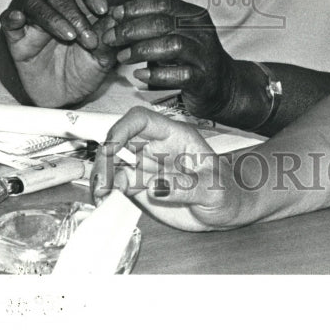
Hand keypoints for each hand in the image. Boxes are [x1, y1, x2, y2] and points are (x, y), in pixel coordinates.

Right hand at [0, 0, 116, 106]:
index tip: (102, 9)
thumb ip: (108, 36)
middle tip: (89, 39)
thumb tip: (118, 15)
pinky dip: (12, 17)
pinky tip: (18, 19)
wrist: (66, 99)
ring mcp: (35, 23)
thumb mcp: (103, 58)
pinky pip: (9, 20)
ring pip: (37, 5)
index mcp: (79, 8)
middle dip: (76, 15)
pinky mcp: (17, 39)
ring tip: (69, 37)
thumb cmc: (83, 73)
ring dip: (53, 18)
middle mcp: (56, 11)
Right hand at [90, 107, 240, 231]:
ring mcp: (147, 167)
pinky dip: (107, 192)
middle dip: (105, 158)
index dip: (121, 129)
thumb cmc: (228, 192)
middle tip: (101, 184)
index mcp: (175, 136)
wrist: (229, 210)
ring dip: (102, 177)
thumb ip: (186, 187)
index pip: (141, 120)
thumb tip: (154, 186)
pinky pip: (118, 184)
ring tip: (100, 197)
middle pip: (120, 140)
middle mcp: (156, 147)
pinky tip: (105, 202)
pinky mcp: (142, 186)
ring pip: (115, 163)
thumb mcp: (213, 190)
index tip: (109, 149)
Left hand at [99, 0, 236, 118]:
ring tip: (122, 57)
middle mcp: (201, 32)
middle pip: (163, 23)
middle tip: (111, 38)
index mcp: (194, 16)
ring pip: (172, 46)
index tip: (115, 14)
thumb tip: (117, 15)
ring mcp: (204, 56)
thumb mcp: (176, 35)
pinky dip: (156, 75)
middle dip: (131, 30)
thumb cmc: (191, 59)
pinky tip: (139, 75)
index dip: (136, 8)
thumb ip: (153, 25)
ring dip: (141, 50)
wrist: (223, 87)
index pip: (163, 3)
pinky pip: (179, 75)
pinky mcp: (203, 79)